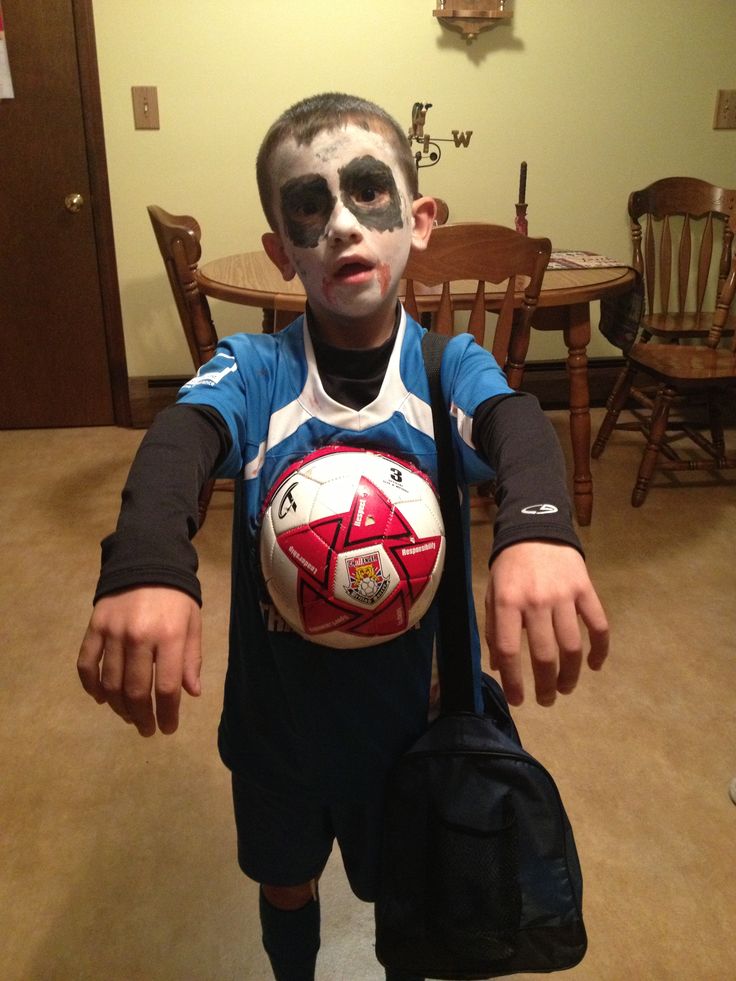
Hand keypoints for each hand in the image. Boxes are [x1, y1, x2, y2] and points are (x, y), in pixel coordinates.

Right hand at [77, 586, 201, 735]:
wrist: (147, 561)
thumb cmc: (176, 597)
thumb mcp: (193, 623)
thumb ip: (191, 659)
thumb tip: (191, 694)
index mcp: (170, 636)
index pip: (166, 688)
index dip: (166, 714)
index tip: (168, 728)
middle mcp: (140, 636)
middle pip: (135, 690)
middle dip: (142, 717)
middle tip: (147, 729)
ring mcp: (113, 632)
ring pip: (110, 683)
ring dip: (118, 707)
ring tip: (129, 716)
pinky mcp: (94, 627)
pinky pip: (87, 664)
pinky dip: (91, 686)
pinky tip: (101, 698)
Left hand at [485, 541, 608, 706]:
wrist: (536, 529)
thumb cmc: (510, 567)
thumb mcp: (493, 594)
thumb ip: (495, 629)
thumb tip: (499, 667)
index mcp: (508, 602)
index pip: (510, 650)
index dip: (514, 680)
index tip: (518, 700)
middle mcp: (536, 601)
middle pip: (545, 655)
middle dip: (546, 685)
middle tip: (546, 700)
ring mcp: (564, 596)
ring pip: (572, 646)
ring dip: (571, 674)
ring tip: (565, 688)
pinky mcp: (585, 590)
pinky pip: (598, 625)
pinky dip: (600, 649)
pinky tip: (594, 665)